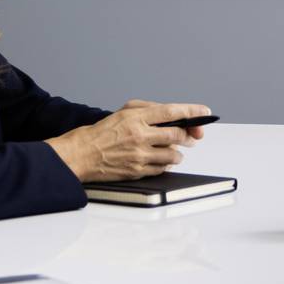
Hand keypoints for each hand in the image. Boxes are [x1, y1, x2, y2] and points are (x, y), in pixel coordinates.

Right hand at [47, 101, 210, 180]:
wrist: (80, 155)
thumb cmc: (100, 133)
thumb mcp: (123, 112)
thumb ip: (149, 111)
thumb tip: (173, 116)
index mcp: (136, 118)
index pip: (172, 111)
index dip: (192, 112)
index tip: (204, 113)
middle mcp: (139, 136)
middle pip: (176, 135)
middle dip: (188, 136)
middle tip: (191, 137)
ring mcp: (138, 155)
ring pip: (172, 155)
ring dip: (178, 153)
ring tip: (174, 151)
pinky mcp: (136, 171)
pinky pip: (161, 169)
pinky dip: (165, 165)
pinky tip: (161, 161)